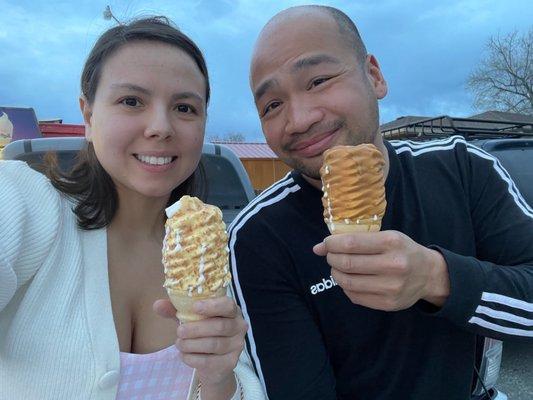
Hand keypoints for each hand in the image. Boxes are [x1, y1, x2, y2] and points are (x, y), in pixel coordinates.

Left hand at [154, 296, 246, 391]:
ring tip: (179, 343)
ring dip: (192, 344)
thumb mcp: (189, 319)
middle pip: (220, 326)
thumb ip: (175, 310)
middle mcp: (239, 326)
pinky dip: (192, 358)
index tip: (195, 307)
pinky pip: (210, 361)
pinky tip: (184, 355)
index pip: (228, 305)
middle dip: (196, 329)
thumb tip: (157, 305)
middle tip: (179, 331)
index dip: (212, 306)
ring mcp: (237, 345)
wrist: (213, 363)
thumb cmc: (202, 332)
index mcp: (231, 310)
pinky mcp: (231, 362)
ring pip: (214, 344)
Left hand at [313, 230, 449, 310]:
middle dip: (332, 259)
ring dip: (335, 274)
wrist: (429, 275)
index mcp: (391, 243)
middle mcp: (393, 265)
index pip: (350, 244)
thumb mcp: (386, 237)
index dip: (331, 244)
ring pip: (348, 282)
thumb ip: (355, 240)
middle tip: (330, 256)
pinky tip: (349, 280)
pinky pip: (355, 296)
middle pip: (347, 264)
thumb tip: (318, 247)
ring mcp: (391, 287)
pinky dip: (345, 287)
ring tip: (338, 268)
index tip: (326, 243)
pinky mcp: (388, 304)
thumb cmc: (403, 250)